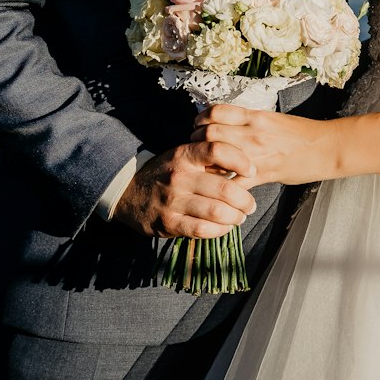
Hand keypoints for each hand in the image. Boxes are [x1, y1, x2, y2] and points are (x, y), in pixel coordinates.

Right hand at [112, 141, 257, 237]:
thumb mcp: (183, 156)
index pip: (218, 150)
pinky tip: (225, 227)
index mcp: (184, 154)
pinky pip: (203, 230)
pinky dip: (220, 230)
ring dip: (236, 217)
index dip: (241, 160)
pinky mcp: (168, 223)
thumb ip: (209, 160)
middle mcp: (179, 176)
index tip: (252, 171)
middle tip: (251, 205)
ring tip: (240, 216)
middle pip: (224, 187)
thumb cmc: (165, 172)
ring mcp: (172, 201)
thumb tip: (244, 168)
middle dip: (245, 200)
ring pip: (217, 211)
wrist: (128, 191)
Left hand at [192, 105, 337, 186]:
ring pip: (218, 157)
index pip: (216, 112)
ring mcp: (256, 154)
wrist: (325, 147)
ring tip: (208, 168)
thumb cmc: (300, 133)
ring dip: (208, 164)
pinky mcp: (263, 174)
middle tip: (197, 148)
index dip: (201, 119)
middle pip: (210, 134)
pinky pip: (235, 182)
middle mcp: (252, 132)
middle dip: (198, 142)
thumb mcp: (272, 119)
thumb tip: (226, 124)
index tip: (198, 126)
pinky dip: (225, 187)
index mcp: (254, 116)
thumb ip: (248, 121)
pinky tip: (223, 188)